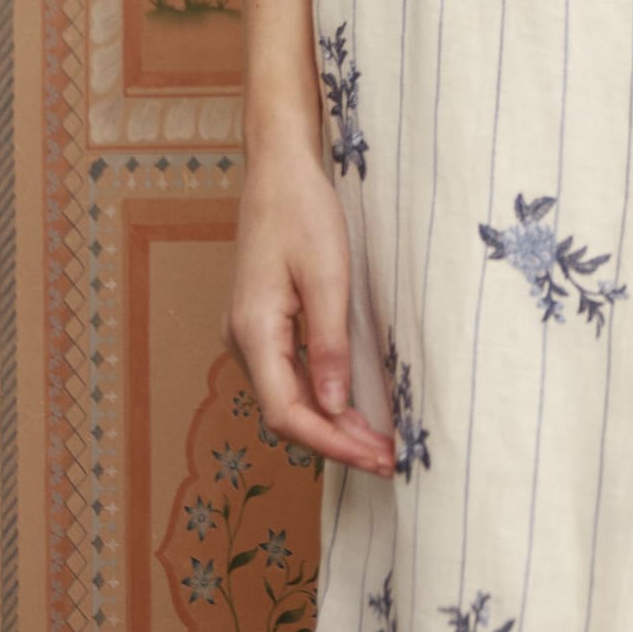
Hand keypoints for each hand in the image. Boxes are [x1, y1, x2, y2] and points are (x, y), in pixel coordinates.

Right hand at [229, 148, 396, 472]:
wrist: (278, 171)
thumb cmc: (303, 212)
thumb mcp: (328, 276)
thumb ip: (330, 345)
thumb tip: (335, 408)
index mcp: (253, 331)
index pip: (287, 413)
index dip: (332, 444)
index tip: (376, 458)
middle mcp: (242, 340)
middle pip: (286, 415)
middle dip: (337, 443)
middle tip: (390, 460)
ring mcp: (249, 335)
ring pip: (288, 400)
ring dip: (332, 427)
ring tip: (379, 444)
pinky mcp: (262, 328)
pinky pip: (290, 378)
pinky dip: (323, 402)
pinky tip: (354, 411)